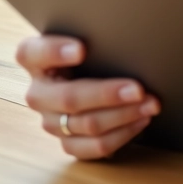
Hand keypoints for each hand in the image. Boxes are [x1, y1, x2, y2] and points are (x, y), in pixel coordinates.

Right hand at [15, 35, 160, 159]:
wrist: (87, 76)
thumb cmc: (91, 51)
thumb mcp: (85, 38)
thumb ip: (93, 37)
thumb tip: (128, 37)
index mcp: (34, 59)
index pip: (31, 53)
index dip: (55, 52)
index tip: (81, 49)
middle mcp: (38, 93)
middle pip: (69, 98)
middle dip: (107, 94)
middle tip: (138, 89)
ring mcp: (51, 121)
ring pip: (86, 124)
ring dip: (124, 115)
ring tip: (151, 104)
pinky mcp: (68, 142)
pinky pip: (94, 147)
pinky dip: (122, 134)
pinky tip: (141, 120)